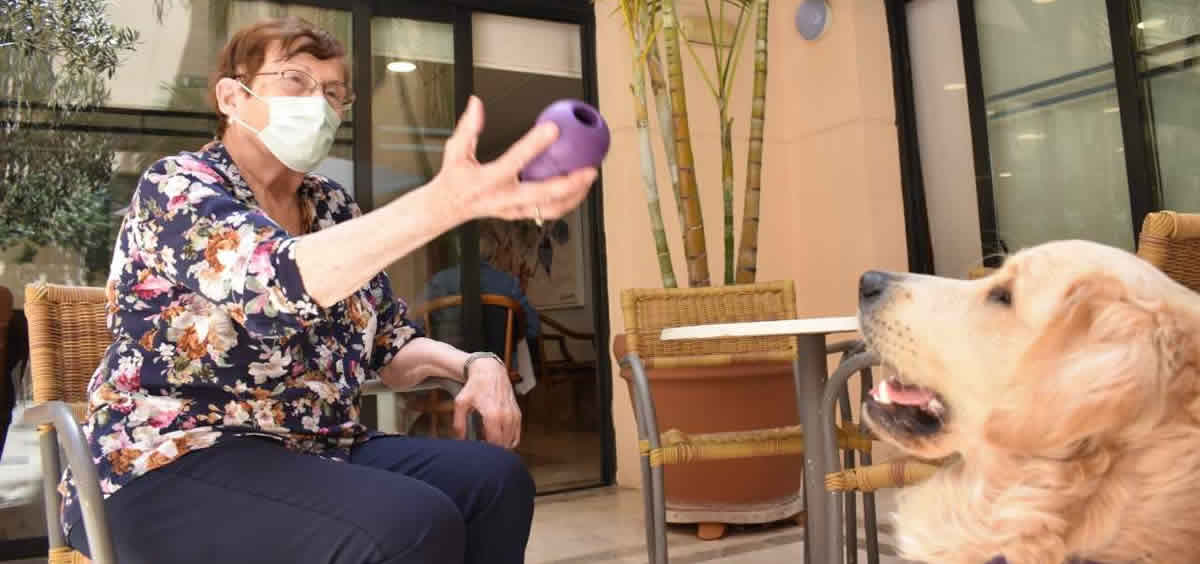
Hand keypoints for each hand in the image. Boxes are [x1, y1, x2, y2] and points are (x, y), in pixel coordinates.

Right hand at [434, 95, 597, 223]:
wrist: (448, 208)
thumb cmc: (454, 180)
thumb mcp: (455, 151)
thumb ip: (468, 128)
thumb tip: (477, 103)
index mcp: (488, 180)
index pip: (515, 160)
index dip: (534, 145)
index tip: (552, 129)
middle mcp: (504, 198)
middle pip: (543, 194)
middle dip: (569, 183)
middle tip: (589, 169)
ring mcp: (514, 209)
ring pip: (551, 209)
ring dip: (574, 196)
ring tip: (589, 180)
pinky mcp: (520, 214)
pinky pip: (548, 212)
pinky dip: (567, 203)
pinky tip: (578, 191)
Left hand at [452, 355, 521, 448]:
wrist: (489, 370)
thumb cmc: (474, 386)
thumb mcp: (461, 403)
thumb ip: (459, 423)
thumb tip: (460, 440)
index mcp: (492, 415)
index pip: (494, 443)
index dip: (486, 450)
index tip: (478, 450)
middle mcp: (506, 416)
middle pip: (503, 444)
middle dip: (493, 449)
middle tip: (483, 447)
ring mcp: (513, 414)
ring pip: (511, 441)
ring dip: (502, 445)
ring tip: (490, 443)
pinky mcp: (517, 413)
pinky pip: (517, 434)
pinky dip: (510, 440)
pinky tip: (500, 439)